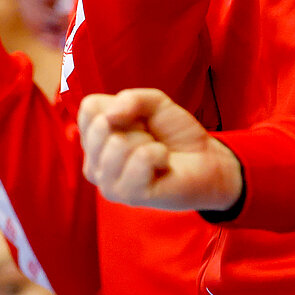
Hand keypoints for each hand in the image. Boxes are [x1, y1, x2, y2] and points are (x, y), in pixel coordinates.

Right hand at [78, 89, 242, 212]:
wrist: (205, 159)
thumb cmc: (174, 133)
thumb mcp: (154, 102)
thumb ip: (130, 98)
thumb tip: (108, 118)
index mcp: (93, 140)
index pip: (89, 108)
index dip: (121, 104)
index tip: (138, 119)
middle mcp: (94, 164)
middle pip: (101, 125)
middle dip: (135, 123)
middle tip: (149, 138)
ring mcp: (108, 183)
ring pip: (118, 143)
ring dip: (148, 141)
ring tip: (155, 153)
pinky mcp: (129, 196)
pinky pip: (141, 157)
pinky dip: (159, 154)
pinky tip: (162, 165)